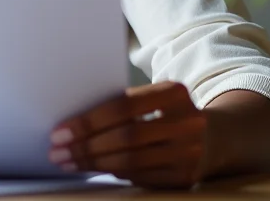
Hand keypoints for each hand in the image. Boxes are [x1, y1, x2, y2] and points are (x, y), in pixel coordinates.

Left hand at [48, 82, 208, 189]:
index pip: (122, 106)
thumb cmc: (164, 112)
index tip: (59, 131)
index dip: (88, 121)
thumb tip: (73, 124)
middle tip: (57, 151)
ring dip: (93, 163)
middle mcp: (188, 123)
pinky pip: (140, 177)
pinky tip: (94, 168)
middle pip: (126, 137)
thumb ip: (122, 104)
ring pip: (131, 161)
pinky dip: (113, 173)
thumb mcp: (152, 98)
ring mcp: (190, 152)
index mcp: (174, 92)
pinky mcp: (185, 177)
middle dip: (85, 146)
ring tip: (69, 162)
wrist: (211, 135)